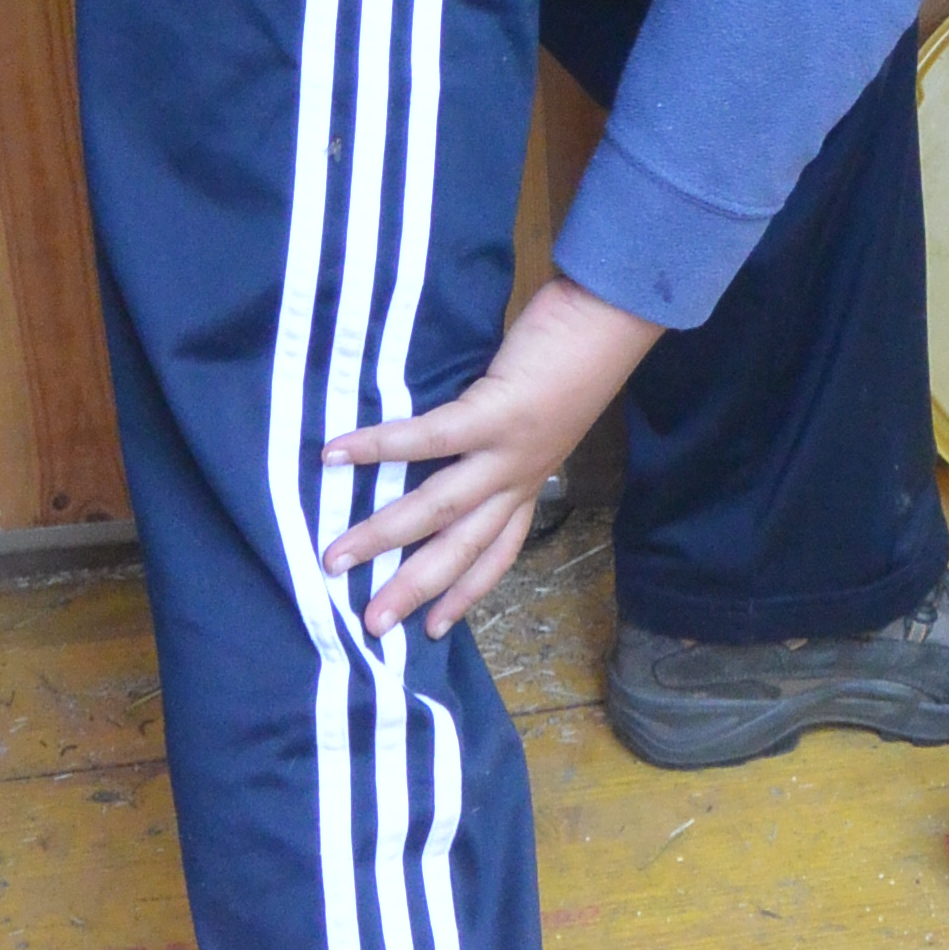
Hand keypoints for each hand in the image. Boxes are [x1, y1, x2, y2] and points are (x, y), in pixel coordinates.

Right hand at [321, 273, 661, 638]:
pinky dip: (379, 447)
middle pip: (461, 550)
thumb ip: (499, 438)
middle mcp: (519, 479)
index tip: (434, 632)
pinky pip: (428, 438)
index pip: (496, 554)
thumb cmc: (575, 356)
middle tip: (368, 625)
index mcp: (528, 482)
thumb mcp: (539, 416)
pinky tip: (336, 454)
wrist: (615, 318)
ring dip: (383, 538)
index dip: (465, 594)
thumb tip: (449, 438)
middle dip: (413, 590)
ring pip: (439, 510)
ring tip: (333, 557)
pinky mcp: (496, 413)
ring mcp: (509, 451)